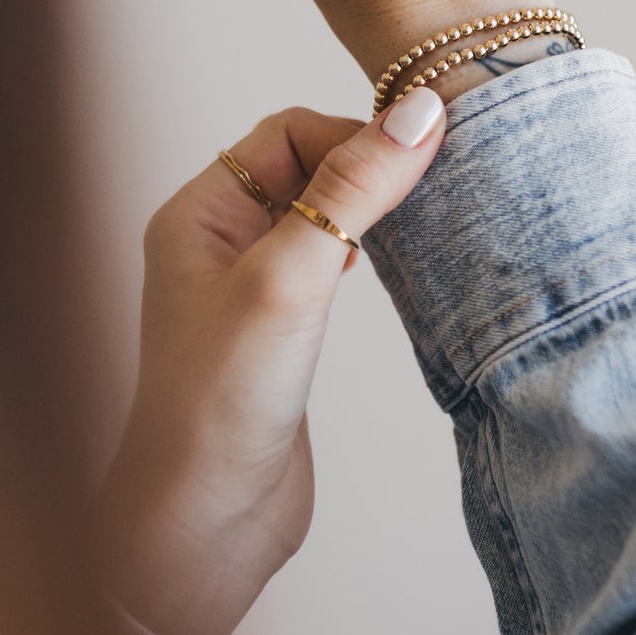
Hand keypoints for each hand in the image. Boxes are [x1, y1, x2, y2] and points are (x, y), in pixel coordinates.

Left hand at [101, 91, 445, 634]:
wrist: (205, 522)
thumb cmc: (220, 401)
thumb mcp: (291, 280)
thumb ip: (350, 194)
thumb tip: (417, 112)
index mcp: (198, 215)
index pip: (288, 132)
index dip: (354, 138)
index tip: (420, 160)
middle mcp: (218, 245)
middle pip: (309, 167)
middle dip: (370, 170)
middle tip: (437, 187)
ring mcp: (252, 293)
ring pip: (326, 219)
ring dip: (376, 214)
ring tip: (428, 226)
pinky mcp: (284, 338)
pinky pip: (335, 269)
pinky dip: (374, 258)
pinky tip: (403, 273)